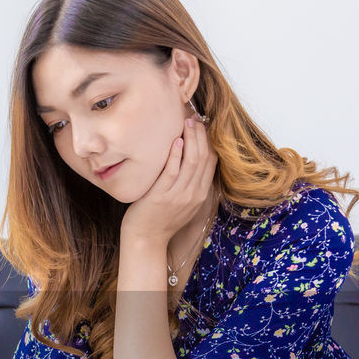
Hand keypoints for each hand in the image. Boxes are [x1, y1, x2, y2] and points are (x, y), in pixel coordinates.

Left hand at [120, 115, 218, 245]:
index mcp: (201, 194)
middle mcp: (194, 194)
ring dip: (191, 139)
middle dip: (201, 135)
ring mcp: (179, 196)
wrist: (146, 240)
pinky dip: (175, 154)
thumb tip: (190, 158)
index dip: (210, 141)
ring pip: (192, 162)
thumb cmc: (160, 218)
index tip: (203, 126)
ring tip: (187, 123)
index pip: (213, 162)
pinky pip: (172, 171)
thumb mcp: (183, 202)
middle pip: (204, 158)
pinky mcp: (162, 196)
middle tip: (194, 119)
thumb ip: (190, 184)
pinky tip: (174, 140)